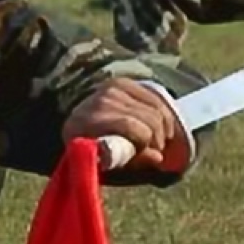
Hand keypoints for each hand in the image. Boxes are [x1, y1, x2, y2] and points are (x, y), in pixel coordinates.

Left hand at [64, 78, 188, 171]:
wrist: (79, 123)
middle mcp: (100, 102)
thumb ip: (133, 159)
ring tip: (157, 140)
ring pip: (155, 109)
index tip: (151, 153)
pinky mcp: (121, 83)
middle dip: (157, 138)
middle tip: (156, 149)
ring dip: (162, 128)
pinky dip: (163, 114)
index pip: (129, 125)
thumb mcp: (109, 161)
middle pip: (147, 118)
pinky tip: (162, 127)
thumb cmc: (96, 147)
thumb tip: (158, 158)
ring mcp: (110, 90)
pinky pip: (154, 99)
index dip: (145, 141)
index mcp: (89, 124)